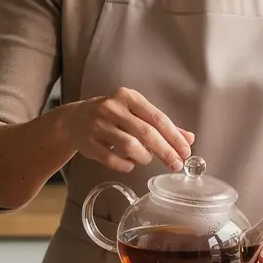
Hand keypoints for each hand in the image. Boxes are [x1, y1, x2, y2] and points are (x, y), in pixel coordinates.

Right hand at [59, 87, 193, 173]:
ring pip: (130, 146)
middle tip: (176, 164)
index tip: (186, 152)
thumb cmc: (112, 116)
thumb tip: (189, 138)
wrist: (74, 120)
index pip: (157, 118)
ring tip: (146, 159)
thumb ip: (162, 125)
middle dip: (165, 151)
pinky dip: (126, 165)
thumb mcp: (136, 113)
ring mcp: (98, 125)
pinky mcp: (88, 142)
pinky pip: (113, 160)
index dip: (174, 137)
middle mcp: (113, 108)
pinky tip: (130, 163)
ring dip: (144, 158)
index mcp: (128, 97)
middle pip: (146, 133)